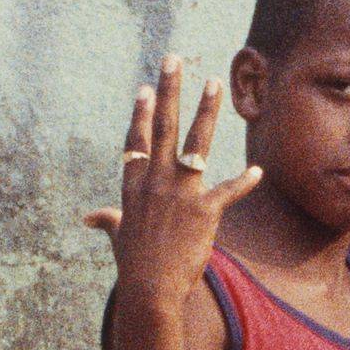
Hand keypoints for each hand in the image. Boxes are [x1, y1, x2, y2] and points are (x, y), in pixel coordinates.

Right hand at [83, 59, 261, 313]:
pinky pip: (228, 192)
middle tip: (174, 60)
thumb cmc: (133, 265)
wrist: (149, 290)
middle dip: (169, 90)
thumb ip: (108, 220)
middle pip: (163, 126)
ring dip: (206, 111)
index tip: (146, 88)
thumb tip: (90, 218)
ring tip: (214, 83)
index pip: (138, 141)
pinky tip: (258, 170)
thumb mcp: (118, 237)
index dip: (142, 113)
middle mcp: (155, 182)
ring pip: (195, 143)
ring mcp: (179, 194)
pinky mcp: (203, 212)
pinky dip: (244, 182)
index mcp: (135, 186)